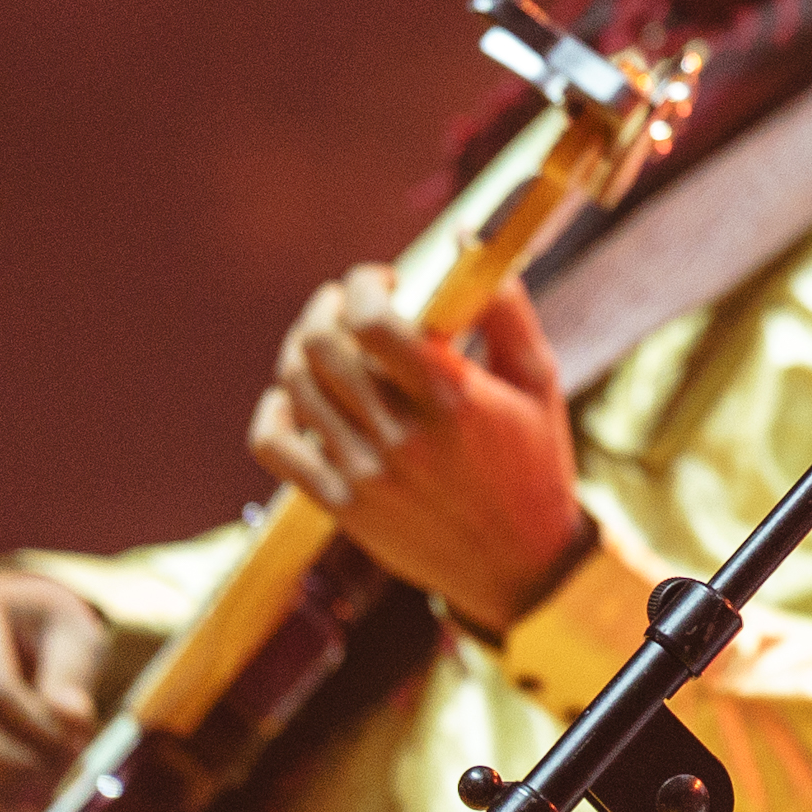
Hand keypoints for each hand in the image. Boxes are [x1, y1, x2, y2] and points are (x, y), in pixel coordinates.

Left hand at [246, 266, 586, 635]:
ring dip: (303, 347)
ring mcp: (366, 475)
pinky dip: (275, 409)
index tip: (384, 279)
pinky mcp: (342, 506)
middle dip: (328, 306)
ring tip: (329, 341)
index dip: (363, 285)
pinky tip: (297, 397)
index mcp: (454, 400)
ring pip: (295, 386)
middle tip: (348, 302)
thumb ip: (505, 307)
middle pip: (321, 347)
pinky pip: (274, 445)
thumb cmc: (534, 462)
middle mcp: (403, 438)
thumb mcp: (538, 381)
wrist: (520, 567)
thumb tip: (461, 243)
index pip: (372, 323)